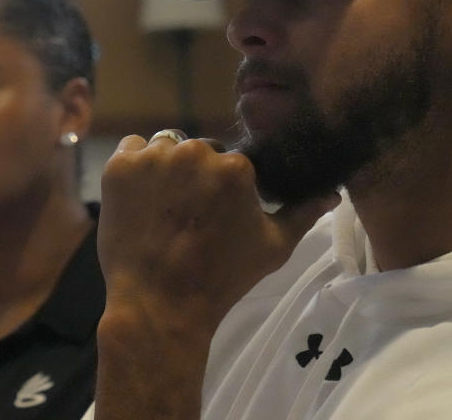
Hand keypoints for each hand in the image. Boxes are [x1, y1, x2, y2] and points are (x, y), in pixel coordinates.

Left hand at [94, 129, 338, 418]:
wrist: (160, 304)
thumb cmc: (222, 278)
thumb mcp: (273, 247)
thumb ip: (303, 213)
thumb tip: (333, 193)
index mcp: (236, 166)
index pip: (235, 161)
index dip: (228, 187)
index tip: (219, 213)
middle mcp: (195, 151)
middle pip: (200, 150)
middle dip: (198, 174)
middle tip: (190, 213)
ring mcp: (153, 157)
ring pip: (165, 146)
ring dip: (167, 166)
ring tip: (164, 205)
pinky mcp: (119, 166)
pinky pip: (131, 148)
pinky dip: (135, 166)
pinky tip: (140, 196)